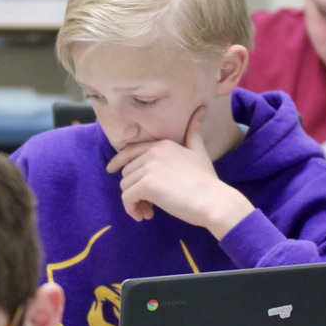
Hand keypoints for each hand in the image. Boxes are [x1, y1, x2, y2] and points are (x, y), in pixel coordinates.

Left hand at [106, 108, 253, 237]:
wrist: (213, 200)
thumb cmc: (207, 181)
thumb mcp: (199, 152)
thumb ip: (194, 132)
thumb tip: (201, 109)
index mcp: (163, 144)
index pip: (130, 150)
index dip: (119, 161)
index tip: (112, 170)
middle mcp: (153, 152)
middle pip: (127, 172)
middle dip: (134, 189)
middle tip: (148, 205)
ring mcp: (149, 168)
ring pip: (125, 187)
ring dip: (134, 202)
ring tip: (149, 212)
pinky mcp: (146, 185)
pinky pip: (127, 199)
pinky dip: (132, 210)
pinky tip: (144, 216)